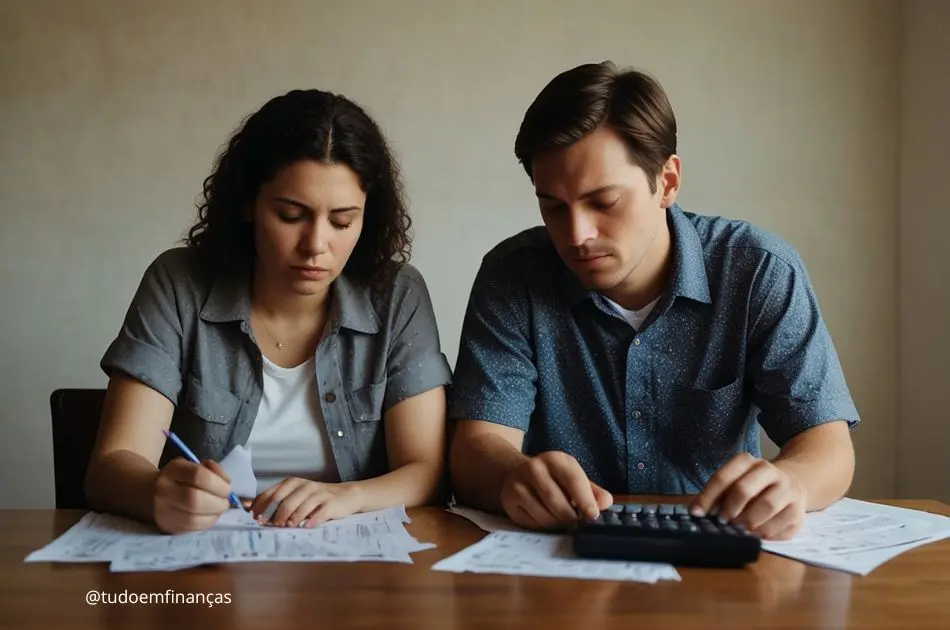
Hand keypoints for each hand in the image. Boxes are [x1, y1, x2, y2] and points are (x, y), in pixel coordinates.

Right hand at [153, 457, 232, 533]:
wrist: (155, 493)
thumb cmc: (184, 478)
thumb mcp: (197, 466)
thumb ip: (213, 471)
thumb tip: (226, 483)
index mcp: (174, 469)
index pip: (198, 475)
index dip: (218, 484)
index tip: (228, 489)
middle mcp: (163, 488)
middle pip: (194, 499)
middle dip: (217, 503)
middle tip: (225, 503)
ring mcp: (161, 509)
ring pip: (192, 518)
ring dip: (213, 515)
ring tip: (218, 510)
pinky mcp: (165, 525)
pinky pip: (190, 528)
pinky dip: (206, 523)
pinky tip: (210, 517)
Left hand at [250, 478, 363, 527]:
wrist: (347, 495)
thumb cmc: (317, 498)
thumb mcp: (297, 495)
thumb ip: (278, 501)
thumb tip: (252, 510)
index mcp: (293, 483)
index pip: (273, 493)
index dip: (263, 506)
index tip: (256, 518)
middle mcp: (305, 486)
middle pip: (285, 500)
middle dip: (275, 514)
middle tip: (269, 525)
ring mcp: (319, 494)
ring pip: (301, 507)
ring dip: (292, 519)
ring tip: (287, 527)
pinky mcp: (331, 503)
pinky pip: (319, 513)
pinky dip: (312, 521)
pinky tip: (307, 527)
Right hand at [500, 451, 612, 529]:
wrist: (518, 473)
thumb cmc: (554, 479)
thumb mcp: (575, 478)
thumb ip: (593, 491)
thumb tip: (605, 503)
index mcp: (555, 459)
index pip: (573, 479)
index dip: (585, 500)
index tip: (593, 516)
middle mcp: (534, 467)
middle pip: (557, 500)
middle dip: (571, 518)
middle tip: (577, 524)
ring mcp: (518, 482)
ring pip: (544, 514)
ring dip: (557, 524)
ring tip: (561, 520)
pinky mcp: (508, 498)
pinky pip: (530, 522)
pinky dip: (542, 526)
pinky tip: (545, 519)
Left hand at [690, 453, 805, 539]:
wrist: (793, 484)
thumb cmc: (753, 487)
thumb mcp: (734, 482)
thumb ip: (716, 495)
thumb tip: (697, 512)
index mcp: (747, 461)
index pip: (723, 477)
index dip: (707, 497)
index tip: (697, 513)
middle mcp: (769, 471)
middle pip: (744, 489)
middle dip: (729, 508)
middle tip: (722, 521)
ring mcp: (788, 489)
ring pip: (767, 506)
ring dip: (748, 522)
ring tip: (740, 528)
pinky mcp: (798, 510)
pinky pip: (780, 525)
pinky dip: (764, 533)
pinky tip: (756, 533)